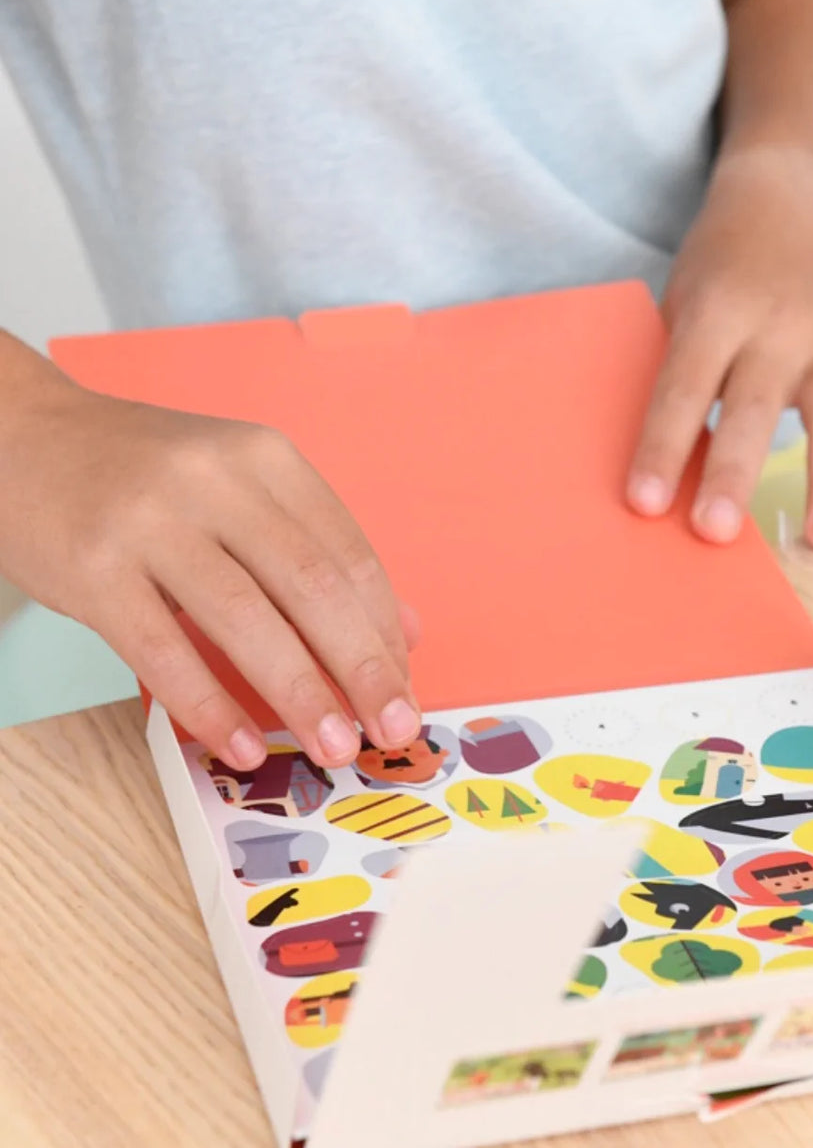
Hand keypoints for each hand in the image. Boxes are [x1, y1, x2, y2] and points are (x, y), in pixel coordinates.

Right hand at [0, 336, 420, 770]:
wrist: (21, 437)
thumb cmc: (146, 477)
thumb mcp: (241, 490)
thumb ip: (317, 552)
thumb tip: (403, 632)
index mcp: (266, 459)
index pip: (348, 554)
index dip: (384, 629)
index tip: (404, 685)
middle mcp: (215, 480)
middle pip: (312, 586)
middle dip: (363, 667)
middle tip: (394, 728)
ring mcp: (150, 521)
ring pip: (246, 619)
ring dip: (301, 693)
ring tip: (334, 746)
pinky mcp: (93, 568)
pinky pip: (162, 651)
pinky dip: (210, 705)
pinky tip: (242, 744)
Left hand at [627, 147, 812, 550]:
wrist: (793, 197)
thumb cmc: (721, 264)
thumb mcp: (685, 298)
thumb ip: (679, 369)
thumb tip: (665, 467)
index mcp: (718, 310)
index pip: (683, 387)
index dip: (662, 446)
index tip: (644, 504)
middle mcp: (779, 326)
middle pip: (753, 407)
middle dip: (733, 471)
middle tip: (715, 531)